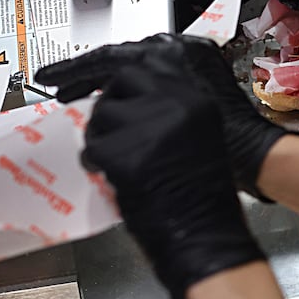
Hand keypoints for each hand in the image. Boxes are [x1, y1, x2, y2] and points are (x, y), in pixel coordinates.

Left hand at [83, 63, 264, 298]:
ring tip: (113, 159)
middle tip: (103, 124)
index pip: (148, 66)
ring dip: (101, 136)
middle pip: (121, 79)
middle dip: (106, 100)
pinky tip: (109, 174)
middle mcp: (175, 101)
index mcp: (195, 95)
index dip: (119, 78)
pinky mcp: (125, 151)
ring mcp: (149, 124)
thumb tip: (130, 105)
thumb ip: (167, 111)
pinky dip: (95, 162)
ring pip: (102, 113)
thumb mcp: (198, 134)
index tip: (101, 81)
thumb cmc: (202, 194)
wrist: (205, 233)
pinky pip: (93, 147)